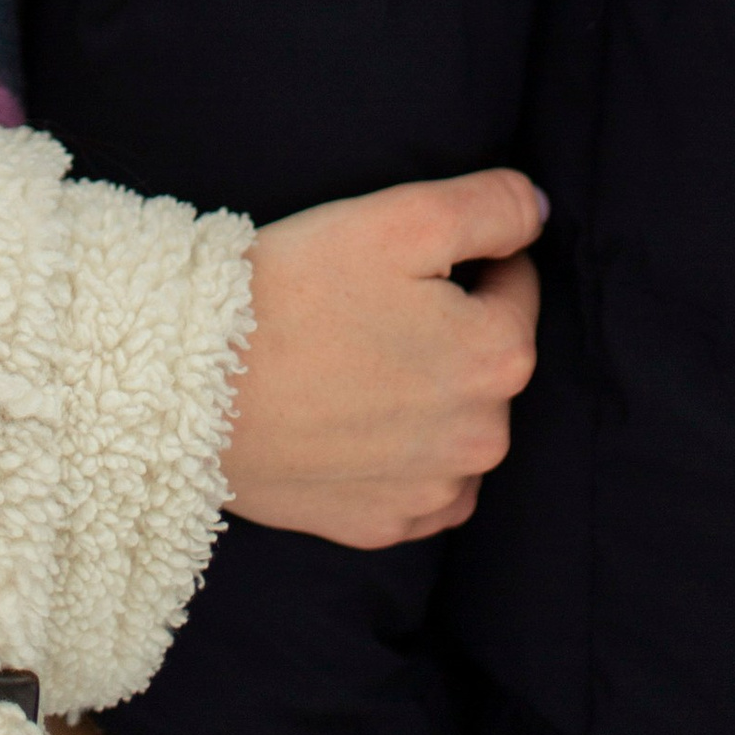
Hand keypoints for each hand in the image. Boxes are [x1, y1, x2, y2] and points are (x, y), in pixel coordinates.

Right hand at [219, 167, 544, 550]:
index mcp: (499, 357)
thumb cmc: (295, 291)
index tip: (399, 259)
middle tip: (365, 304)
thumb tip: (542, 212)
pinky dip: (395, 454)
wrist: (193, 388)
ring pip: (453, 423)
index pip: (514, 281)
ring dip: (422, 392)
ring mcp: (430, 492)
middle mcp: (483, 438)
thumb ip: (492, 207)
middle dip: (445, 327)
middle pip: (485, 357)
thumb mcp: (401, 218)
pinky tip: (345, 420)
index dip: (461, 256)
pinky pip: (414, 484)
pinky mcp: (380, 527)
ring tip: (349, 361)